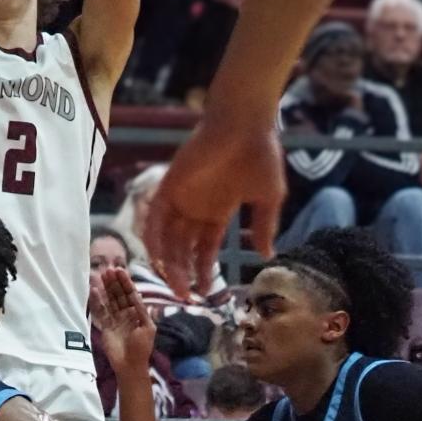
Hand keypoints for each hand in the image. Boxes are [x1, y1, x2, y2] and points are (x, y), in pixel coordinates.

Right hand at [90, 264, 157, 374]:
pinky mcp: (106, 326)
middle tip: (108, 270)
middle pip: (119, 295)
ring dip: (106, 288)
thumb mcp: (147, 327)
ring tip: (101, 275)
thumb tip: (137, 294)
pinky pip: (101, 311)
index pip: (131, 294)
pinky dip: (97, 301)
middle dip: (114, 283)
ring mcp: (115, 320)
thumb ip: (142, 310)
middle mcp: (126, 314)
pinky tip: (94, 291)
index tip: (120, 270)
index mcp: (138, 314)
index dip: (126, 282)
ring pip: (110, 300)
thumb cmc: (142, 347)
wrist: (130, 365)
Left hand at [145, 115, 285, 300]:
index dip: (203, 270)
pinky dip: (152, 237)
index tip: (205, 293)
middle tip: (185, 297)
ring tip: (175, 285)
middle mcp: (196, 207)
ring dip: (168, 262)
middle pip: (183, 248)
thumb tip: (267, 255)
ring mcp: (181, 196)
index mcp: (218, 210)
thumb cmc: (261, 155)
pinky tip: (156, 258)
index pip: (204, 248)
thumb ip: (265, 227)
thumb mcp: (269, 198)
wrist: (245, 123)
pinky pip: (154, 216)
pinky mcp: (169, 184)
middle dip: (183, 273)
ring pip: (168, 237)